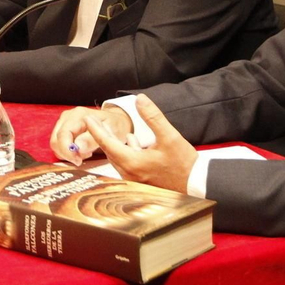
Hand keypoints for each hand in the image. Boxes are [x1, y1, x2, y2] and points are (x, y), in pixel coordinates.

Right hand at [50, 105, 133, 164]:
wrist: (117, 120)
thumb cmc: (115, 125)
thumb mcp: (109, 132)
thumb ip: (92, 140)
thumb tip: (77, 148)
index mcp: (78, 116)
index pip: (63, 135)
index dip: (67, 151)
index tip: (78, 161)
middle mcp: (68, 117)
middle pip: (55, 140)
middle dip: (67, 154)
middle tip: (82, 159)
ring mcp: (64, 122)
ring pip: (56, 143)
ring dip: (68, 153)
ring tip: (85, 153)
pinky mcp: (64, 128)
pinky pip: (59, 144)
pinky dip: (68, 151)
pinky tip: (82, 151)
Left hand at [56, 96, 195, 192]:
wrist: (197, 185)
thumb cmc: (184, 163)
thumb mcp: (170, 136)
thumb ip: (153, 117)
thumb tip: (140, 99)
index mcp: (133, 162)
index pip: (107, 143)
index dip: (96, 129)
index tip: (87, 118)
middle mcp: (129, 173)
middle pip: (109, 151)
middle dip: (101, 135)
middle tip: (93, 121)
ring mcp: (135, 179)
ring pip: (117, 158)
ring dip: (112, 143)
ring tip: (108, 129)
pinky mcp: (142, 181)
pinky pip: (126, 163)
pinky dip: (124, 151)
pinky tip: (131, 142)